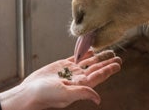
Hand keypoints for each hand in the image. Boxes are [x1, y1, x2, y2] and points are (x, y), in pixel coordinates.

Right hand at [0, 50, 121, 109]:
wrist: (30, 92)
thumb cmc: (45, 95)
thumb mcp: (65, 94)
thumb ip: (82, 93)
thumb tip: (98, 99)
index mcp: (80, 85)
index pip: (98, 76)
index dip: (108, 70)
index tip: (118, 64)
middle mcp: (77, 78)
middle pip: (96, 68)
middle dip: (107, 62)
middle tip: (118, 56)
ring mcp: (70, 71)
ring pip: (88, 62)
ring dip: (98, 58)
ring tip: (108, 52)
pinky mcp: (62, 65)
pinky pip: (76, 58)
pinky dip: (84, 54)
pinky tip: (91, 50)